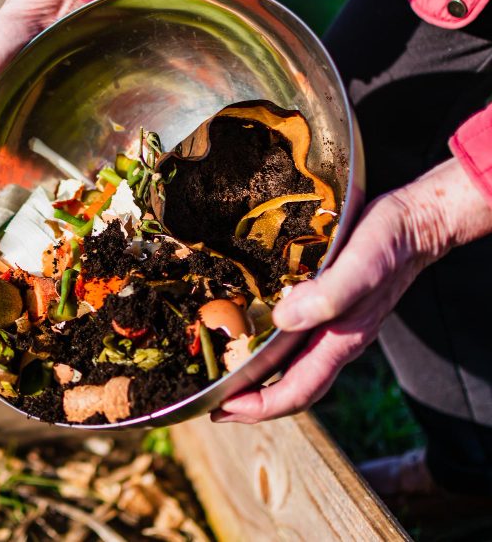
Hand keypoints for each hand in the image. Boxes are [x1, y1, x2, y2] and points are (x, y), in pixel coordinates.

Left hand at [213, 157, 491, 423]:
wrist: (417, 222)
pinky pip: (295, 341)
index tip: (222, 410)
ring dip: (258, 379)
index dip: (259, 406)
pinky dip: (269, 349)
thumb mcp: (360, 264)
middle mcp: (335, 340)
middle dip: (252, 403)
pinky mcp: (329, 308)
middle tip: (214, 407)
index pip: (297, 391)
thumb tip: (283, 318)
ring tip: (224, 378)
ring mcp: (334, 327)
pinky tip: (250, 336)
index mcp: (341, 340)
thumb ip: (329, 295)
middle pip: (292, 388)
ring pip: (292, 368)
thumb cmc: (391, 242)